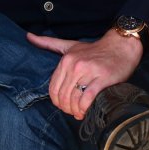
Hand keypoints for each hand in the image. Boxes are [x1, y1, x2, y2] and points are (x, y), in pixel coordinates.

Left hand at [27, 30, 142, 119]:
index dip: (56, 101)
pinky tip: (85, 112)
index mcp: (66, 60)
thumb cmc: (94, 49)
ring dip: (74, 110)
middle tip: (72, 112)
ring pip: (74, 99)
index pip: (53, 88)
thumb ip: (48, 43)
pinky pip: (87, 99)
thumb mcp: (70, 45)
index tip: (63, 105)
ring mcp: (88, 72)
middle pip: (63, 96)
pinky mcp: (102, 78)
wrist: (121, 46)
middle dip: (66, 108)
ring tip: (79, 113)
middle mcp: (75, 65)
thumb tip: (28, 36)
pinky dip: (84, 109)